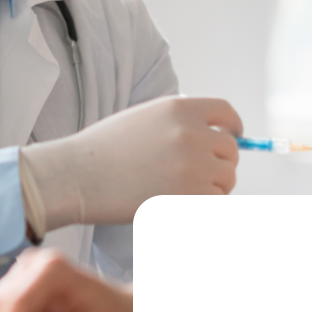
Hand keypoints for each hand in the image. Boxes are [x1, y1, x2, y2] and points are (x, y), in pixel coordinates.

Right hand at [19, 96, 240, 234]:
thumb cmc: (102, 151)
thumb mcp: (143, 119)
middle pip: (230, 150)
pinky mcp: (190, 195)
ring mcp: (193, 165)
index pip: (225, 113)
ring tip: (183, 191)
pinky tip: (178, 201)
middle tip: (199, 176)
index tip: (233, 137)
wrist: (77, 177)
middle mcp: (191, 133)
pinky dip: (204, 202)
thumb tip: (212, 137)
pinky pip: (215, 200)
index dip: (233, 127)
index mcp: (180, 109)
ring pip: (227, 178)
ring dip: (214, 187)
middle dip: (220, 163)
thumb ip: (178, 123)